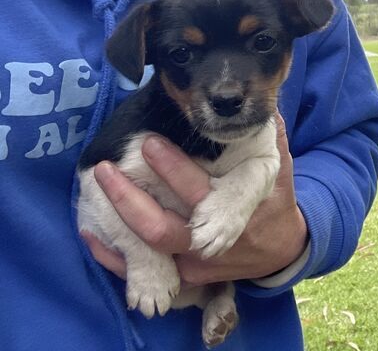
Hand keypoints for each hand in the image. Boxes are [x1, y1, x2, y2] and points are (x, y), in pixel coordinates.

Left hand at [84, 113, 307, 285]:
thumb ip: (269, 135)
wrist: (279, 248)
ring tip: (95, 195)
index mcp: (238, 206)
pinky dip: (119, 255)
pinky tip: (96, 234)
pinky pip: (148, 268)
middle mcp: (215, 240)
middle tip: (107, 170)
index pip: (202, 190)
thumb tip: (263, 103)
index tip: (148, 143)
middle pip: (165, 229)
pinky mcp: (188, 275)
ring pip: (152, 251)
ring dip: (118, 226)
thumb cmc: (274, 201)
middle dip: (132, 201)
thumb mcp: (278, 168)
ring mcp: (199, 262)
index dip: (174, 170)